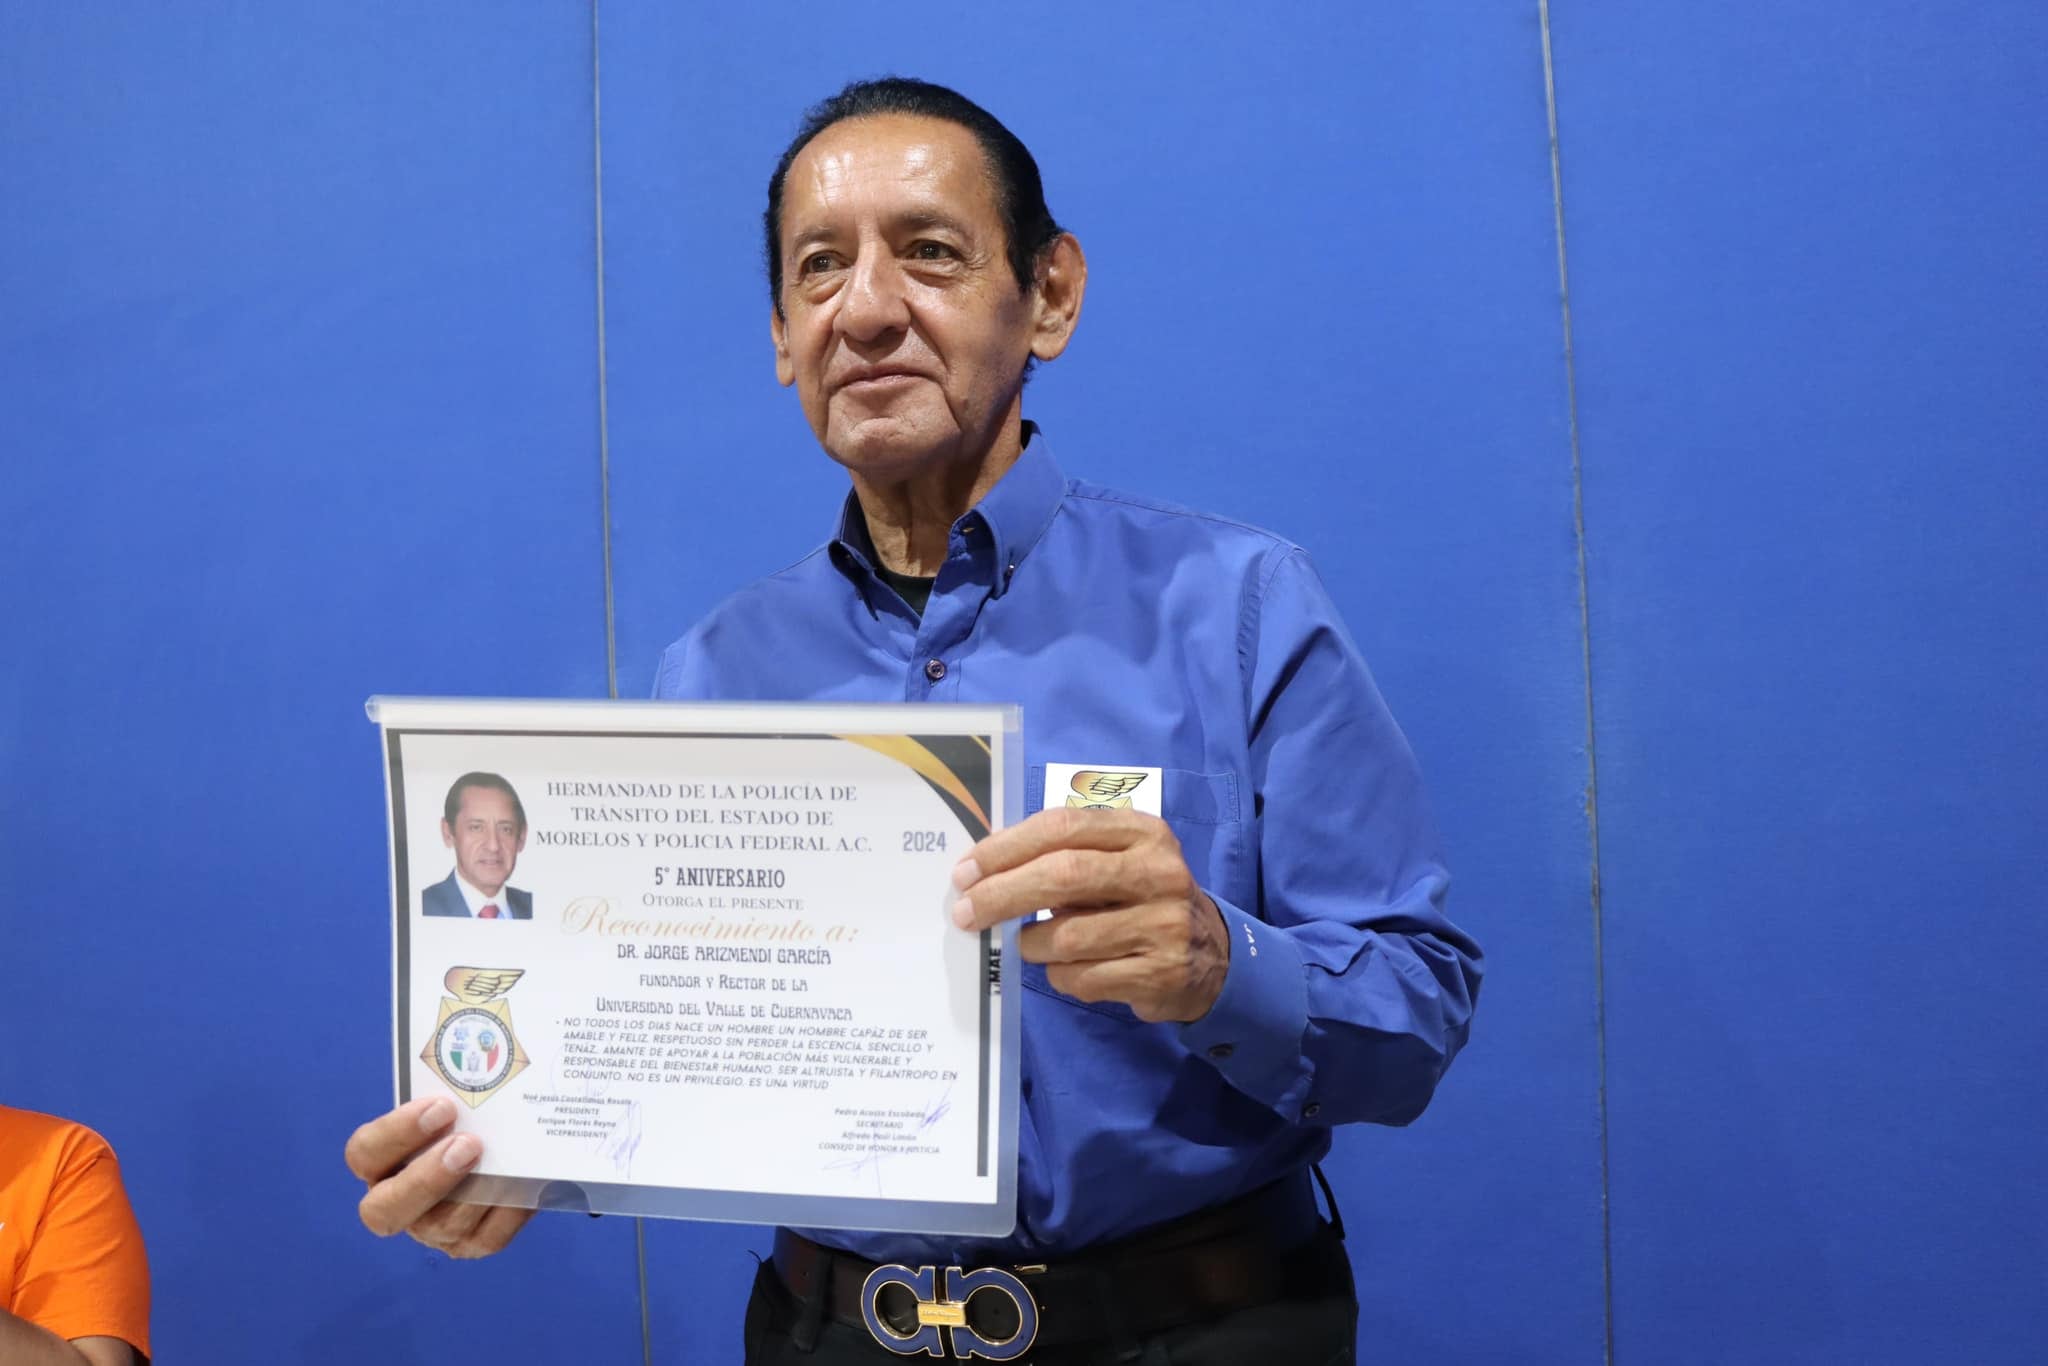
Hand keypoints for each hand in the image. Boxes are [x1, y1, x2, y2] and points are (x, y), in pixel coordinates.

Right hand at [345, 1096, 533, 1258]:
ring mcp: (432, 1229)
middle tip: (468, 1144)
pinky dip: (508, 1213)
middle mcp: (397, 1200)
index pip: (364, 1153)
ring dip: (472, 1194)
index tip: (441, 1106)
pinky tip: (525, 1188)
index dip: (397, 1132)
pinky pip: (486, 1240)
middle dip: (425, 1179)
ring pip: (440, 1226)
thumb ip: (457, 1091)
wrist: (510, 1147)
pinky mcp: (471, 1244)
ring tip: (501, 1162)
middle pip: (383, 1210)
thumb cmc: (469, 1116)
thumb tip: (489, 1062)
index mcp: (381, 1161)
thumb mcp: (457, 1102)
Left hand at [950, 807, 1228, 1022]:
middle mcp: (1159, 872)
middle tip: (964, 912)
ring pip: (1066, 936)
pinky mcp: (1161, 974)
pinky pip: (1083, 978)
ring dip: (1031, 944)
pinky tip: (1069, 968)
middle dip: (1000, 895)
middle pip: (1062, 876)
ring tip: (1029, 944)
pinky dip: (1060, 976)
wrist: (1214, 958)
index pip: (1062, 827)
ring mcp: (1164, 925)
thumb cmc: (1142, 900)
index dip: (1005, 849)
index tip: (966, 871)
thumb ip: (1063, 855)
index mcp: (1143, 832)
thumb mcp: (1118, 861)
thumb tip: (983, 871)